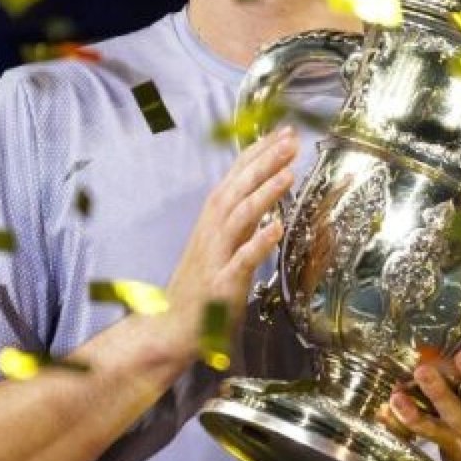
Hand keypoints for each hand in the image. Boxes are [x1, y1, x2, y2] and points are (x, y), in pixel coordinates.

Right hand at [159, 125, 297, 363]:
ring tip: (288, 173)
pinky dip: (258, 242)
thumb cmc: (199, 288)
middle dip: (264, 162)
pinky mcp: (220, 284)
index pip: (235, 177)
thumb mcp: (219, 245)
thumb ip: (239, 220)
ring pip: (238, 217)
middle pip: (237, 189)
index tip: (281, 132)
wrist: (170, 328)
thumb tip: (265, 193)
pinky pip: (241, 260)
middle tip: (290, 140)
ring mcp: (215, 257)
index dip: (257, 153)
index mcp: (212, 221)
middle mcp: (211, 233)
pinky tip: (277, 228)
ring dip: (263, 193)